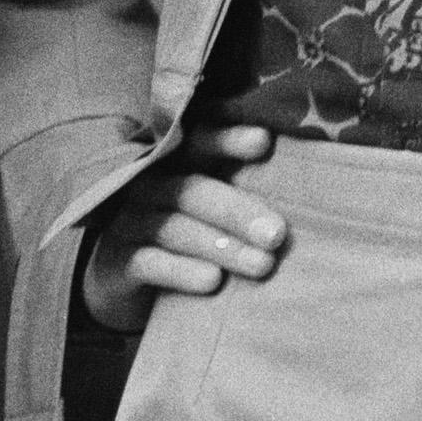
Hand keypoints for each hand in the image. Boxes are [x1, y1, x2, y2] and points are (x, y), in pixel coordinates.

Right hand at [76, 124, 286, 330]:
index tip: (263, 142)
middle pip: (192, 190)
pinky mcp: (116, 261)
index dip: (226, 138)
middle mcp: (145, 184)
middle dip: (238, 210)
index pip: (195, 140)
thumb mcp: (204, 201)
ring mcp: (127, 221)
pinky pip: (148, 263)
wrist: (122, 278)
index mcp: (170, 160)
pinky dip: (180, 271)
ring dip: (220, 246)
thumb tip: (305, 174)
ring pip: (175, 229)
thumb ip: (238, 182)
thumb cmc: (182, 230)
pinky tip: (212, 281)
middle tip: (277, 233)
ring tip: (262, 266)